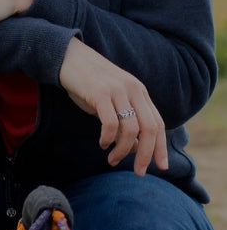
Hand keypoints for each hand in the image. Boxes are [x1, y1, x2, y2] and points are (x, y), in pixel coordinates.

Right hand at [58, 37, 167, 174]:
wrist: (68, 57)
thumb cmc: (89, 83)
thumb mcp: (112, 101)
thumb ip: (124, 120)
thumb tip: (136, 149)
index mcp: (139, 91)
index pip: (158, 123)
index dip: (161, 147)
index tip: (162, 166)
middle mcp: (133, 90)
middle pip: (149, 129)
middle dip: (146, 155)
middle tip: (139, 172)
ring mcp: (117, 90)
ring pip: (131, 129)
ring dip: (123, 150)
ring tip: (113, 159)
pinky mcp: (99, 93)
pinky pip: (110, 123)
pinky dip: (108, 139)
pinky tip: (102, 144)